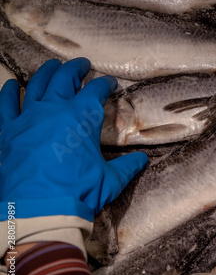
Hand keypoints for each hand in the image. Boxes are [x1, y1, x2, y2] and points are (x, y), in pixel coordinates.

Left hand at [0, 58, 147, 220]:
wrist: (39, 209)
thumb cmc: (78, 191)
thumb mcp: (110, 180)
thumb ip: (127, 166)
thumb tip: (142, 160)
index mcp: (81, 117)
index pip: (95, 91)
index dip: (104, 84)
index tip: (109, 83)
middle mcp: (53, 110)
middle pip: (64, 79)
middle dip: (74, 69)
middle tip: (81, 65)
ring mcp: (28, 118)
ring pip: (35, 85)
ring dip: (45, 73)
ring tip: (52, 66)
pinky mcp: (8, 132)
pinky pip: (6, 105)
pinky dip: (8, 93)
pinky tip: (11, 86)